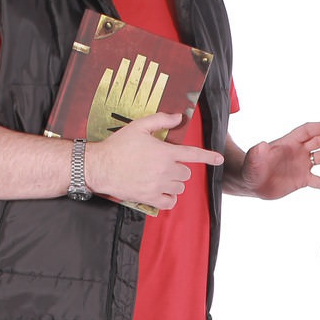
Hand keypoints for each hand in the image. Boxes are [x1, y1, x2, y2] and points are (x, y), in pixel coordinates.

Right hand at [84, 112, 222, 211]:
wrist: (100, 167)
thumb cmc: (118, 146)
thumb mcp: (138, 126)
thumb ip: (160, 120)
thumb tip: (178, 117)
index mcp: (165, 152)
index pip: (193, 154)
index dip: (208, 157)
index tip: (219, 159)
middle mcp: (164, 171)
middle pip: (186, 173)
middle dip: (179, 169)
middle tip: (164, 164)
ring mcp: (158, 186)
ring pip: (179, 188)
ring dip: (174, 183)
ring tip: (160, 177)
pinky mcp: (149, 198)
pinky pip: (170, 202)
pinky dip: (169, 198)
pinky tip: (162, 191)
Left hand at [236, 121, 319, 198]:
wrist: (252, 185)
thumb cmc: (251, 169)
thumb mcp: (253, 160)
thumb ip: (257, 153)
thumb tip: (261, 145)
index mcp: (288, 143)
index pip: (306, 131)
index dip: (319, 128)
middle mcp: (297, 152)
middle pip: (317, 142)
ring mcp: (301, 165)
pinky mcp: (302, 180)